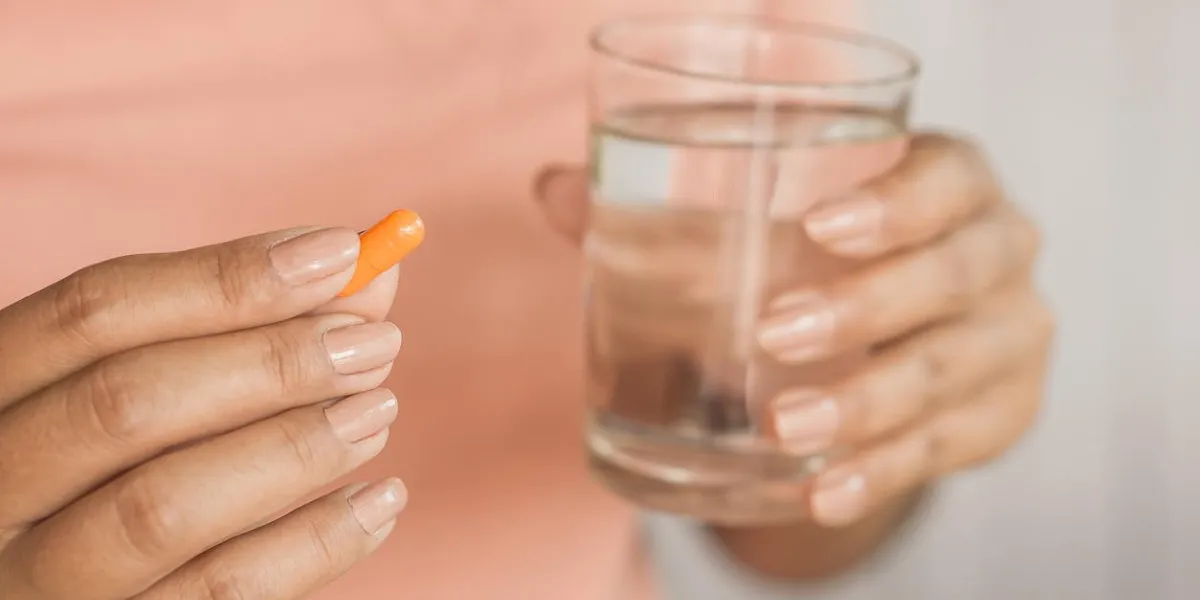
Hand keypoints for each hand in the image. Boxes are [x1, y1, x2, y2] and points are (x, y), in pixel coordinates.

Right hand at [0, 227, 406, 598]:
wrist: (97, 583)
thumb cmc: (144, 462)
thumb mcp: (168, 385)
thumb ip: (256, 324)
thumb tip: (372, 273)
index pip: (93, 312)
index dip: (226, 277)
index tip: (342, 252)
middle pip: (125, 405)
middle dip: (270, 363)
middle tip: (374, 343)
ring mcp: (42, 581)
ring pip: (164, 507)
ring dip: (296, 448)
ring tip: (378, 410)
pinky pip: (223, 593)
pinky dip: (318, 542)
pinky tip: (379, 498)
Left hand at [535, 132, 1053, 527]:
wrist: (891, 339)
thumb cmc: (819, 260)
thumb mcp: (760, 231)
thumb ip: (659, 214)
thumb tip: (552, 192)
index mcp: (949, 181)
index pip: (950, 175)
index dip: (899, 200)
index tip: (820, 225)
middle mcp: (999, 251)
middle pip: (953, 275)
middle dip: (864, 308)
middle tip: (773, 334)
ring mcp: (1012, 337)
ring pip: (950, 371)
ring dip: (867, 404)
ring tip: (784, 429)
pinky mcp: (1001, 414)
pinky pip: (947, 447)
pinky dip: (880, 471)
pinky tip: (822, 491)